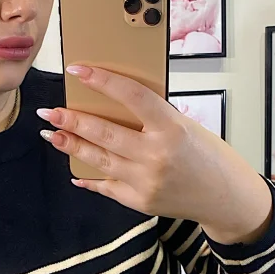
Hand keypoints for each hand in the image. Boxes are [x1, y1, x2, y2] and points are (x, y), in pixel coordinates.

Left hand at [39, 64, 271, 240]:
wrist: (224, 198)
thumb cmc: (208, 155)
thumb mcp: (186, 126)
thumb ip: (153, 118)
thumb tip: (111, 104)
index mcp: (172, 128)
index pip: (130, 96)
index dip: (102, 81)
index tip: (78, 71)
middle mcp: (156, 155)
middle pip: (104, 132)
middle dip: (72, 120)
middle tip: (50, 112)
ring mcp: (145, 181)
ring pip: (99, 159)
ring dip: (72, 146)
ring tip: (53, 135)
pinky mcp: (139, 202)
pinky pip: (106, 186)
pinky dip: (89, 177)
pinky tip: (74, 169)